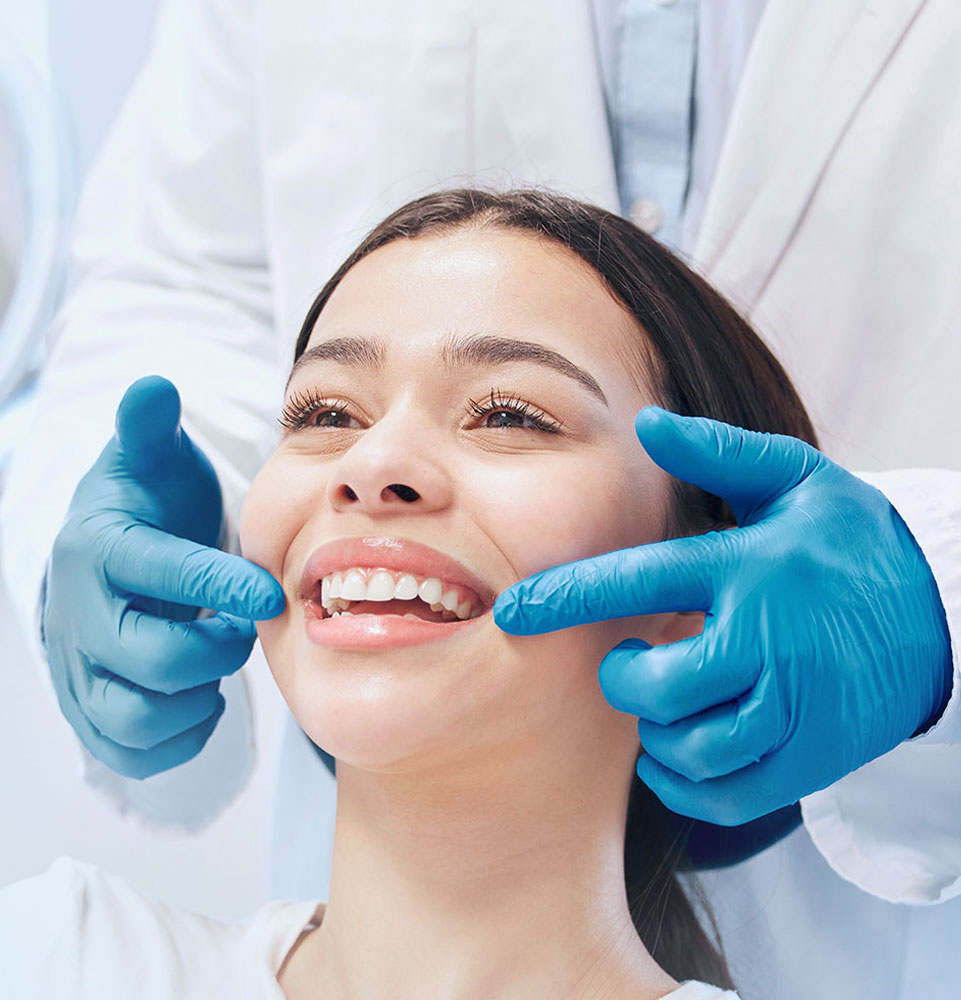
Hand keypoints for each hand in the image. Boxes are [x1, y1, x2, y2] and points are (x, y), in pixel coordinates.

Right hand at [43, 376, 284, 778]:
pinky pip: (129, 751)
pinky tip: (203, 698)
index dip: (219, 584)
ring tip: (219, 659)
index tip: (268, 593)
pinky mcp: (92, 710)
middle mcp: (78, 616)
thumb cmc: (147, 506)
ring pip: (133, 717)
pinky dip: (177, 738)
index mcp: (99, 549)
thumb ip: (151, 428)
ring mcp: (80, 670)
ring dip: (196, 697)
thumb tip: (154, 386)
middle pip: (150, 658)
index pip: (159, 572)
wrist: (107, 558)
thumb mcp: (152, 461)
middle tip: (243, 625)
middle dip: (215, 647)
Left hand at [493, 407, 952, 824]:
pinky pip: (726, 796)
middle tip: (629, 667)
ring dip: (656, 733)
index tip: (512, 612)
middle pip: (660, 687)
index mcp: (750, 568)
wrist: (946, 617)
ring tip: (666, 704)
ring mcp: (796, 708)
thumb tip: (646, 421)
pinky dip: (685, 782)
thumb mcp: (798, 479)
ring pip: (693, 749)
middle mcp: (770, 641)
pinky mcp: (812, 760)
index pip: (640, 580)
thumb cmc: (852, 544)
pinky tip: (681, 749)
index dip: (566, 596)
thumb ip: (719, 453)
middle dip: (622, 682)